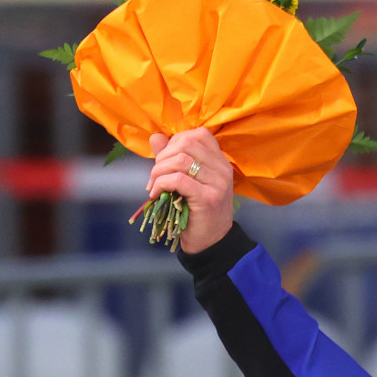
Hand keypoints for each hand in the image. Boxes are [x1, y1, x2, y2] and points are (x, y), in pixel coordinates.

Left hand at [146, 128, 234, 253]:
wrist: (211, 242)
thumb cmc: (197, 211)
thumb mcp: (187, 180)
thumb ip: (172, 157)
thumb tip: (156, 136)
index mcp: (220, 161)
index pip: (199, 134)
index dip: (176, 141)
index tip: (165, 160)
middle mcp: (222, 168)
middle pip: (186, 143)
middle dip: (163, 157)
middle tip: (155, 175)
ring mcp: (218, 183)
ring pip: (180, 161)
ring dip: (158, 171)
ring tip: (153, 186)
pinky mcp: (208, 198)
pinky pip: (178, 180)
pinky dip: (161, 184)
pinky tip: (156, 194)